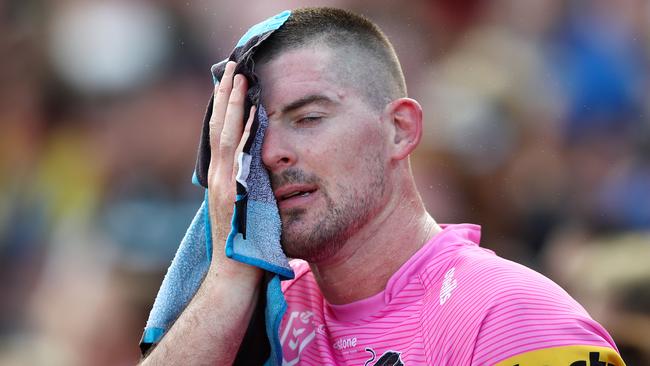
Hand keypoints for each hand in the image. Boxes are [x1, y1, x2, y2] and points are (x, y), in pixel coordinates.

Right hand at [207, 61, 260, 283]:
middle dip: (226, 97)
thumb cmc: (245, 254)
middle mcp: (219, 179)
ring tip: (239, 76)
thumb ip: (252, 194)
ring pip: (226, 134)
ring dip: (232, 104)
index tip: (232, 86)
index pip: (223, 138)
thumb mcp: (247, 216)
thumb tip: (265, 178)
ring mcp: (223, 184)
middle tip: (232, 68)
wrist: (234, 282)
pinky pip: (238, 153)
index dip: (227, 111)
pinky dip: (243, 129)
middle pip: (219, 129)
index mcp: (223, 182)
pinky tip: (252, 108)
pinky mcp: (231, 192)